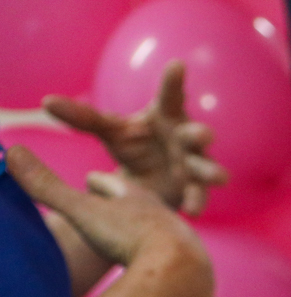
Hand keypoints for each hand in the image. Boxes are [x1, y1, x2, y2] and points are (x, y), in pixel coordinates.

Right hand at [4, 145, 204, 269]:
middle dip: (128, 203)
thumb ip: (48, 187)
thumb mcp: (83, 211)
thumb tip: (9, 152)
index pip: (112, 185)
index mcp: (136, 198)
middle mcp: (164, 216)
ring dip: (150, 234)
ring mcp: (183, 242)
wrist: (181, 272)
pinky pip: (176, 264)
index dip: (98, 183)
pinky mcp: (194, 270)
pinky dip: (166, 264)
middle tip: (120, 205)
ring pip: (162, 233)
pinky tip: (165, 274)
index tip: (91, 180)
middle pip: (141, 206)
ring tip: (142, 242)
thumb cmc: (129, 237)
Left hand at [45, 61, 228, 215]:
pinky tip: (192, 212)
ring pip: (205, 167)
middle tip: (201, 134)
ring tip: (218, 177)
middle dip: (200, 135)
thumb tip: (47, 101)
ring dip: (211, 171)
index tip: (177, 65)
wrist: (148, 183)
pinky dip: (197, 202)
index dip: (174, 81)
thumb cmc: (134, 147)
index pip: (170, 96)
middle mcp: (184, 139)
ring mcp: (193, 164)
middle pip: (195, 134)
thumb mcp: (109, 131)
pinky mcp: (194, 189)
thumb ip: (82, 117)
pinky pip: (198, 196)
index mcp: (166, 117)